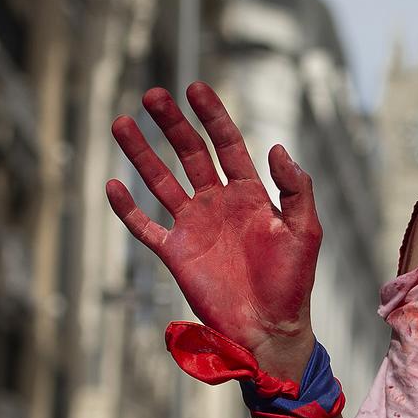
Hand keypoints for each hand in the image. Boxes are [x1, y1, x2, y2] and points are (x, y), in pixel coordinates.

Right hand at [107, 83, 321, 382]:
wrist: (270, 329)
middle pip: (191, 153)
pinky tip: (112, 184)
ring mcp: (194, 226)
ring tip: (123, 123)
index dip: (212, 116)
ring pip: (161, 181)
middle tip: (153, 95)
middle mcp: (218, 204)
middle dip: (173, 124)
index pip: (227, 144)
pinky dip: (127, 208)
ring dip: (141, 153)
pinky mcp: (175, 252)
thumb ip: (295, 189)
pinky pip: (144, 225)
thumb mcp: (304, 231)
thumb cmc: (292, 283)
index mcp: (250, 195)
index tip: (195, 88)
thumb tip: (276, 148)